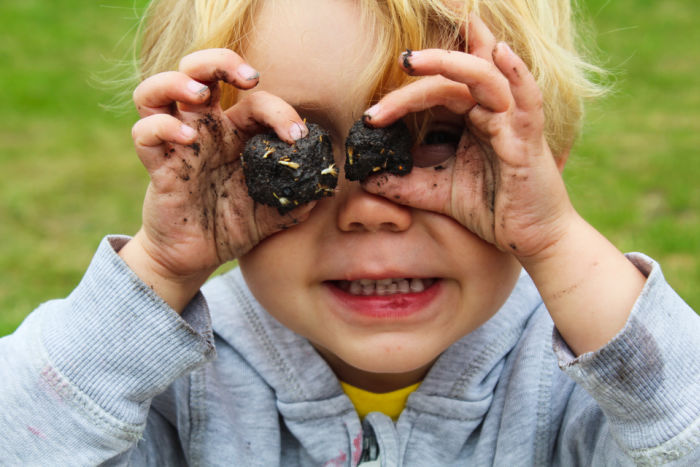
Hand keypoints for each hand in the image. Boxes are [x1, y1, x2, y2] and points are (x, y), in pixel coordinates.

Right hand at [128, 49, 311, 286]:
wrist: (195, 257)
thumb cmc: (230, 226)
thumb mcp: (271, 213)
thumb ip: (296, 200)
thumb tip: (323, 188)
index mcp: (235, 134)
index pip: (254, 101)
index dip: (279, 109)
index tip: (297, 135)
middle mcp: (204, 130)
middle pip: (198, 70)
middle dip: (221, 60)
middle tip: (249, 77)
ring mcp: (177, 145)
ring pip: (157, 90)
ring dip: (178, 81)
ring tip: (201, 94)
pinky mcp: (157, 166)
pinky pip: (144, 133)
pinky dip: (161, 127)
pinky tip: (186, 140)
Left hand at [362, 15, 575, 261]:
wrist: (531, 240)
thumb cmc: (491, 210)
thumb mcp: (437, 192)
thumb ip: (404, 182)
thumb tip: (365, 176)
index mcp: (471, 118)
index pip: (436, 89)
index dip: (403, 95)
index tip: (370, 117)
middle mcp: (491, 112)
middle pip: (455, 75)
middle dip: (423, 68)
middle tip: (396, 62)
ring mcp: (511, 121)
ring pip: (484, 76)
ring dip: (449, 63)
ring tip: (413, 60)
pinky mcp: (529, 138)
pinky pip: (526, 99)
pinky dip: (517, 72)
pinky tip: (499, 52)